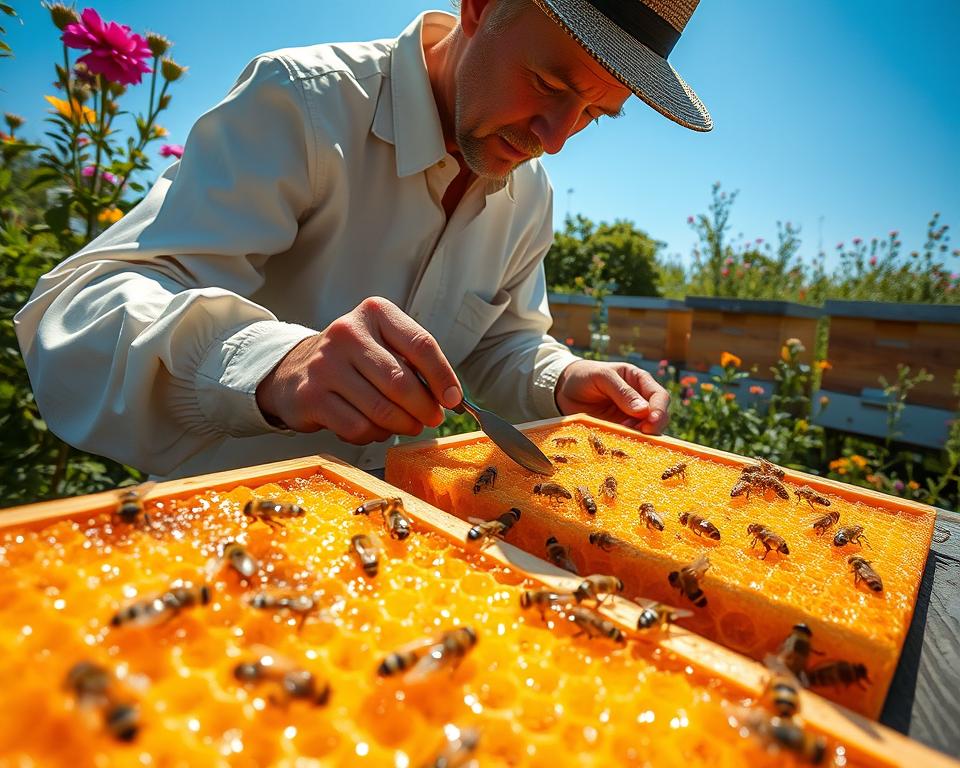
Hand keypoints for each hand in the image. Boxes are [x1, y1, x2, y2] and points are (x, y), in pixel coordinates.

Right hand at [256, 297, 461, 443]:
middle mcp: (347, 333)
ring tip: (407, 425)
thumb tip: (450, 397)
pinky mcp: (311, 397)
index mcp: (374, 313)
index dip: (443, 377)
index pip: (421, 345)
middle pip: (401, 381)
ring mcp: (325, 365)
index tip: (454, 399)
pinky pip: (358, 427)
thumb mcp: (383, 344)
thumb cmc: (353, 360)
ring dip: (402, 425)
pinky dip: (374, 434)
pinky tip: (374, 428)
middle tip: (432, 419)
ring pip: (381, 409)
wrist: (295, 370)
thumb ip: (415, 363)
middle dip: (425, 408)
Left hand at [554, 359, 669, 433]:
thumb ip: (622, 391)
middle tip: (638, 433)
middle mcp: (640, 400)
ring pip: (646, 431)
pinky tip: (617, 441)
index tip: (650, 422)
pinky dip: (627, 442)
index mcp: (640, 381)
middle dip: (652, 426)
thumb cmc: (584, 375)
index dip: (659, 410)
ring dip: (639, 436)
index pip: (660, 396)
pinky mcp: (618, 430)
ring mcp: (630, 417)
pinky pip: (629, 439)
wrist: (563, 389)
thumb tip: (643, 410)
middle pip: (658, 416)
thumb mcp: (602, 376)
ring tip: (622, 434)